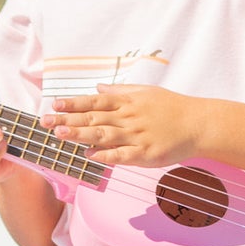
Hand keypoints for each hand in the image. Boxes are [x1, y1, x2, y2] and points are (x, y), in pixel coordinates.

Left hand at [45, 83, 204, 166]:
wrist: (199, 123)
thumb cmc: (172, 108)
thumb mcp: (145, 93)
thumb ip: (120, 92)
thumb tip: (98, 89)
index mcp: (127, 102)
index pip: (95, 101)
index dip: (74, 103)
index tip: (55, 104)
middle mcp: (128, 117)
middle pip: (93, 117)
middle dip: (67, 119)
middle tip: (45, 122)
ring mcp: (136, 135)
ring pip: (103, 135)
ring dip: (80, 135)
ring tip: (59, 135)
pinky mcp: (146, 153)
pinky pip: (122, 155)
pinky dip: (105, 156)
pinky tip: (89, 156)